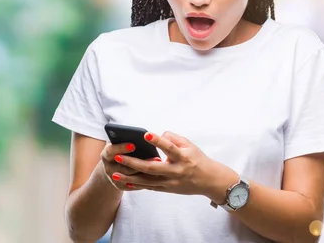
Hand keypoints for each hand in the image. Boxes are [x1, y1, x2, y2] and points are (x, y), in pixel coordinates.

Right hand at [100, 142, 161, 190]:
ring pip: (131, 178)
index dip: (121, 148)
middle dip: (141, 163)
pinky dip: (146, 181)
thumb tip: (149, 136)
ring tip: (161, 166)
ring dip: (147, 172)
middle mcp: (108, 168)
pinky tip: (159, 175)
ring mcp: (114, 179)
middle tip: (157, 158)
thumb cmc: (122, 148)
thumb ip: (131, 139)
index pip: (111, 151)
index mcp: (107, 154)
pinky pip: (135, 185)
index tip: (133, 145)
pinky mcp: (121, 186)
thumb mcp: (121, 142)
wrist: (113, 165)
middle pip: (124, 168)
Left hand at [110, 131, 234, 197]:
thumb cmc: (197, 159)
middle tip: (118, 156)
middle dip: (133, 162)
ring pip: (147, 180)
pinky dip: (137, 185)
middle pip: (152, 167)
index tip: (146, 135)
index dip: (158, 141)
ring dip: (130, 177)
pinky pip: (150, 187)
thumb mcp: (190, 145)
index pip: (169, 148)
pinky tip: (125, 182)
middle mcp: (176, 170)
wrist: (208, 180)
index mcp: (183, 157)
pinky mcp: (167, 189)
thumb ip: (173, 138)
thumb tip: (157, 135)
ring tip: (115, 172)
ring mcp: (170, 182)